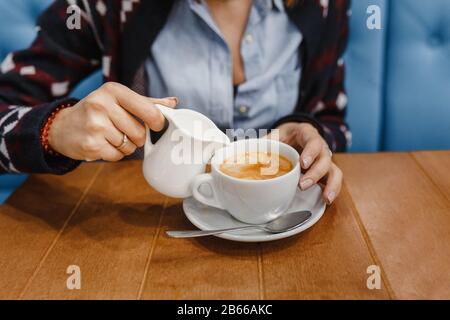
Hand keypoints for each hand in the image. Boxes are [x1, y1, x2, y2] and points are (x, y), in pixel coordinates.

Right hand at [48, 82, 177, 161]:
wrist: (63, 126)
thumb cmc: (98, 111)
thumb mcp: (119, 99)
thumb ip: (147, 102)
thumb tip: (174, 103)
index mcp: (113, 90)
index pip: (148, 110)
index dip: (158, 121)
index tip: (157, 125)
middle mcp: (102, 105)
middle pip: (140, 133)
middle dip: (137, 137)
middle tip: (124, 131)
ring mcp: (95, 125)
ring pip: (130, 146)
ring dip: (125, 146)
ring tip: (111, 137)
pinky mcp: (90, 144)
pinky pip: (117, 156)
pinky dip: (114, 154)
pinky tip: (103, 145)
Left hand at [269, 122, 342, 204]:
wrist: (293, 135)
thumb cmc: (285, 136)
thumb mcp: (275, 135)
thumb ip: (265, 143)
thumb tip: (252, 152)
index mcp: (308, 134)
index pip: (313, 141)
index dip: (310, 153)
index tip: (302, 163)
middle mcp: (321, 147)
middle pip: (325, 159)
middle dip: (315, 173)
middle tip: (302, 185)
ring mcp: (325, 160)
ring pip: (334, 170)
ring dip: (330, 184)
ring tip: (325, 197)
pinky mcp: (326, 171)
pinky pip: (334, 180)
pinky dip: (333, 190)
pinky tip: (327, 200)